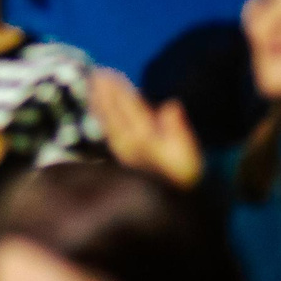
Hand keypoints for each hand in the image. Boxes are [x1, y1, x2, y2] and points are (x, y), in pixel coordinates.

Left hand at [90, 70, 202, 187]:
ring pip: (108, 122)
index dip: (118, 90)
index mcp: (146, 138)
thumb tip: (170, 105)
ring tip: (92, 87)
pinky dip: (102, 119)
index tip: (108, 74)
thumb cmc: (185, 176)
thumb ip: (178, 128)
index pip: (129, 108)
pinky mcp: (123, 160)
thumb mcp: (188, 152)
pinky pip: (109, 133)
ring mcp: (124, 152)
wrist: (174, 207)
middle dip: (106, 93)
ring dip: (100, 103)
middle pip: (114, 113)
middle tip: (96, 73)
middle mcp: (130, 143)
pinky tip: (99, 112)